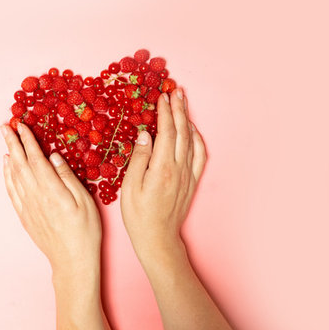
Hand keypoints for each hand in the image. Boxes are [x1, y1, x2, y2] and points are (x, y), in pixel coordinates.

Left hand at [0, 122, 101, 272]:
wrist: (72, 260)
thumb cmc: (85, 231)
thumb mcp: (84, 201)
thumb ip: (67, 177)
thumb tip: (53, 156)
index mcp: (51, 189)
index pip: (35, 158)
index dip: (27, 140)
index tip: (22, 125)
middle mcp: (35, 195)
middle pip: (20, 163)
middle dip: (12, 142)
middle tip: (5, 126)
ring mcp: (27, 206)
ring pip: (13, 175)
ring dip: (8, 155)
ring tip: (5, 140)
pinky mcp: (24, 215)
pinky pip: (11, 190)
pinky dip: (7, 175)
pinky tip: (6, 167)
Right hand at [120, 88, 229, 329]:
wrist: (158, 238)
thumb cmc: (138, 215)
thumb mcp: (130, 187)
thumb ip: (139, 159)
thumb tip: (145, 134)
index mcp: (163, 167)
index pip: (166, 131)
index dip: (165, 112)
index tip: (162, 96)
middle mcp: (180, 168)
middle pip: (182, 131)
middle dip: (179, 109)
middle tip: (176, 91)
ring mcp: (188, 175)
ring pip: (192, 140)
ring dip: (188, 120)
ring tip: (183, 104)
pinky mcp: (191, 181)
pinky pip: (199, 155)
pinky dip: (197, 139)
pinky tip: (192, 131)